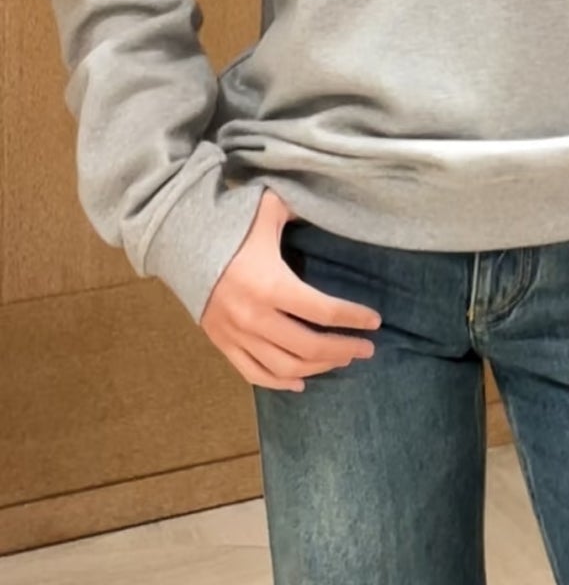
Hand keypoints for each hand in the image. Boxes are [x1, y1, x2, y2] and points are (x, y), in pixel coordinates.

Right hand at [200, 188, 382, 390]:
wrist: (177, 244)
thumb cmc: (228, 225)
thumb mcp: (267, 209)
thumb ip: (300, 207)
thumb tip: (332, 202)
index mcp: (271, 284)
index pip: (323, 310)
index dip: (353, 318)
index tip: (375, 321)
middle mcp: (255, 316)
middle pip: (309, 346)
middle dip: (343, 349)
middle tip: (366, 349)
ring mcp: (237, 334)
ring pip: (285, 365)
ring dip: (318, 367)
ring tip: (341, 361)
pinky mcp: (222, 343)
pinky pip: (254, 373)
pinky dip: (280, 382)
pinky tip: (301, 382)